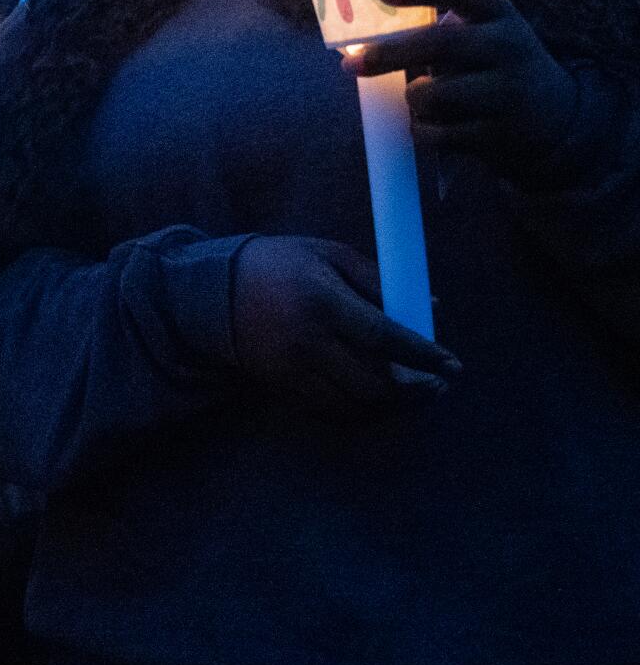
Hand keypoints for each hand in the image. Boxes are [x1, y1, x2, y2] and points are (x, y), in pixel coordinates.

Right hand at [229, 236, 460, 415]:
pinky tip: (375, 398)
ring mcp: (293, 369)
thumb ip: (378, 280)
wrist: (211, 292)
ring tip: (411, 394)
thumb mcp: (329, 255)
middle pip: (374, 383)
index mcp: (324, 302)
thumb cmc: (279, 265)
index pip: (385, 338)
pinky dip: (360, 409)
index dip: (424, 356)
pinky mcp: (281, 386)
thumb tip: (429, 307)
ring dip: (390, 404)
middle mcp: (309, 341)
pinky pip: (330, 409)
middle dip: (414, 390)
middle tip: (437, 386)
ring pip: (355, 403)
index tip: (452, 366)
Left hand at [343, 0, 576, 173]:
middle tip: (350, 65)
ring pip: (433, 95)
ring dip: (413, 98)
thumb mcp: (484, 36)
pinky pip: (436, 133)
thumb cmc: (494, 67)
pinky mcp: (499, 134)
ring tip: (421, 96)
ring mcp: (508, 92)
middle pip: (441, 44)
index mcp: (501, 15)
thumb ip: (437, 30)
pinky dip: (421, 129)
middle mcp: (509, 48)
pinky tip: (432, 124)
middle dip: (390, 53)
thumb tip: (363, 34)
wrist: (556, 119)